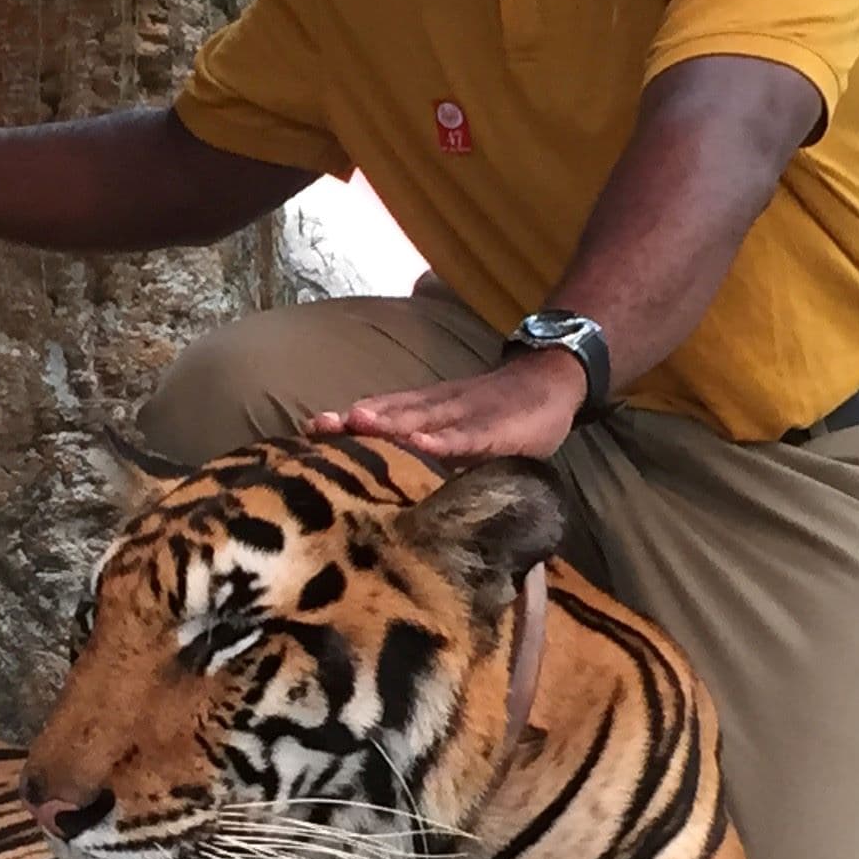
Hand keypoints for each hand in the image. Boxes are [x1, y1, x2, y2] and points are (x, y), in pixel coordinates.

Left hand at [311, 350, 585, 462]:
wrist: (549, 381)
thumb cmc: (496, 415)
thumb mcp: (455, 430)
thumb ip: (424, 448)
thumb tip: (386, 477)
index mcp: (425, 410)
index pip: (380, 413)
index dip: (345, 421)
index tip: (309, 428)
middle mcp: (438, 408)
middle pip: (391, 413)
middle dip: (354, 421)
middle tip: (317, 426)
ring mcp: (466, 415)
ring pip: (423, 417)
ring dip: (390, 421)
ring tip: (357, 423)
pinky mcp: (496, 428)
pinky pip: (467, 436)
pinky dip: (444, 439)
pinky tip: (423, 444)